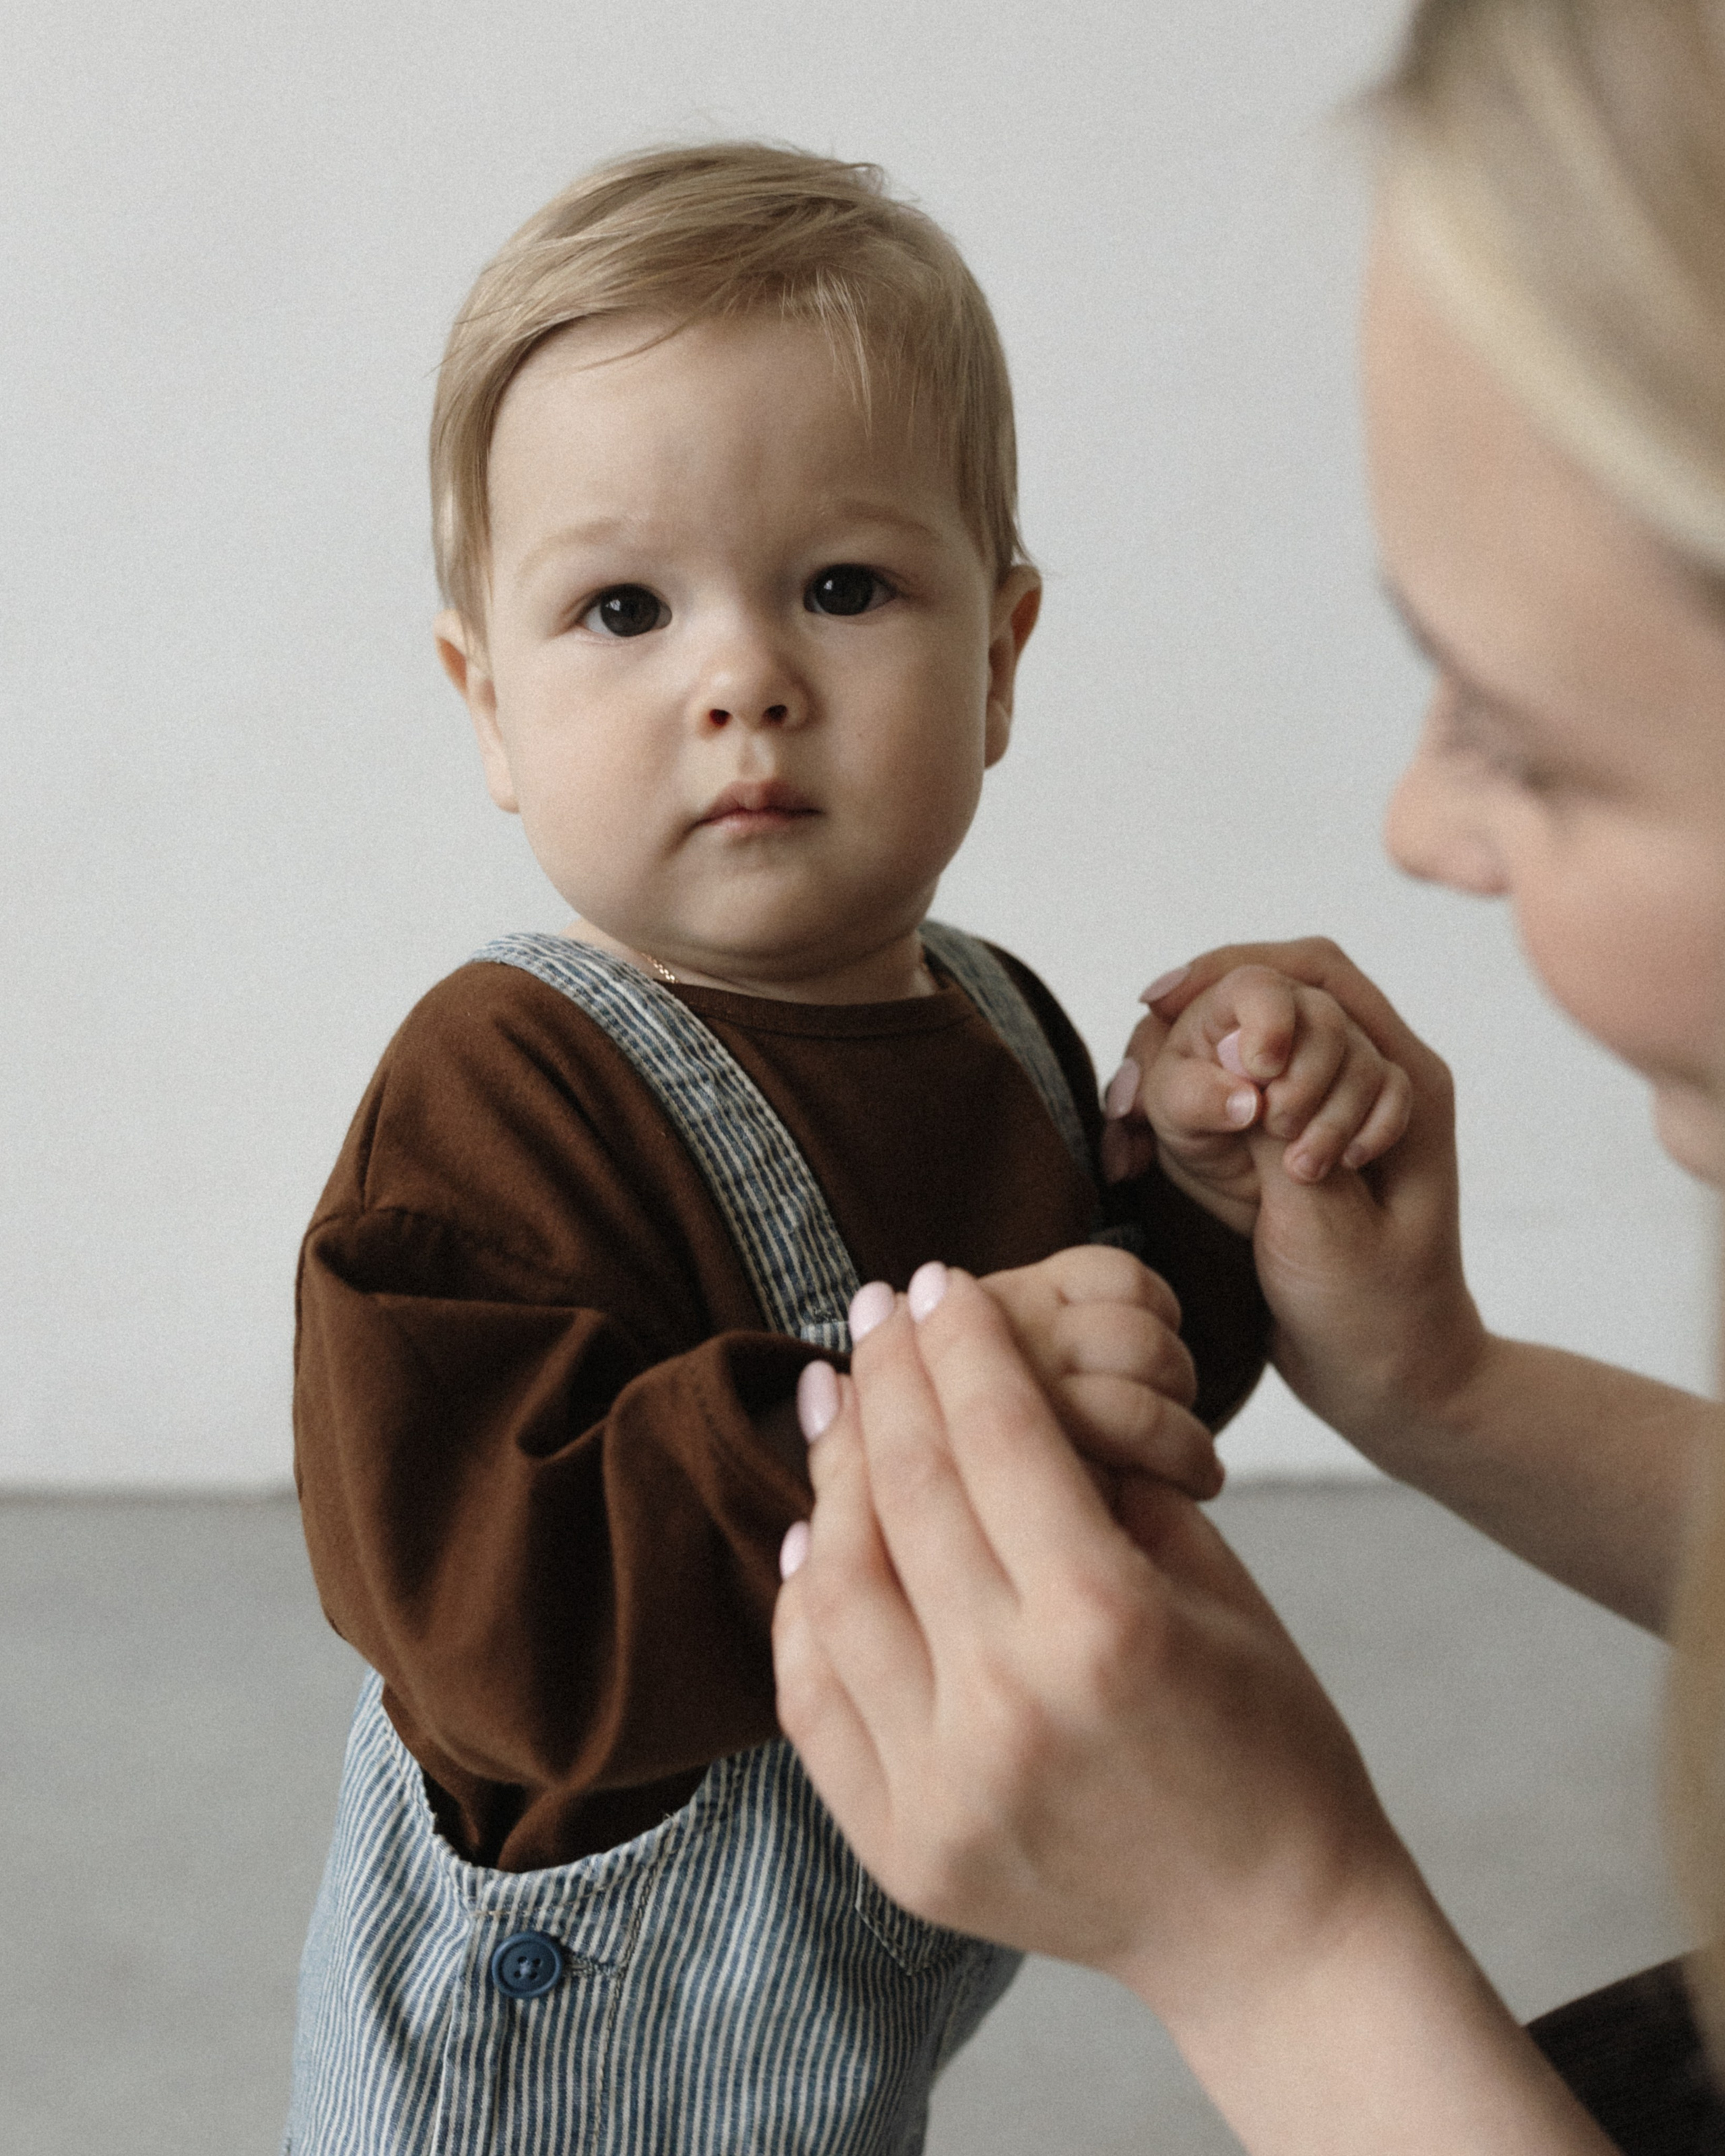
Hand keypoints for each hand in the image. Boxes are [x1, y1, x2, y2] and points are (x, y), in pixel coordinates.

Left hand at [774, 1268, 1410, 2026]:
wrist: (1269, 1934)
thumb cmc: (1268, 1741)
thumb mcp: (1213, 1584)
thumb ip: (1102, 1485)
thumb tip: (998, 1389)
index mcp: (1104, 1625)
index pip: (996, 1435)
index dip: (958, 1341)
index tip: (934, 1280)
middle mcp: (1006, 1705)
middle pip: (905, 1492)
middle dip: (887, 1377)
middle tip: (873, 1311)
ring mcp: (940, 1788)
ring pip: (834, 1584)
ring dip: (829, 1476)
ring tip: (836, 1402)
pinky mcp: (900, 1849)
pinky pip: (812, 1695)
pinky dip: (803, 1603)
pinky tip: (812, 1534)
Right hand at [1123, 941, 1487, 1450]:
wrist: (1390, 1384)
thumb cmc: (1376, 1314)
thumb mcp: (1323, 1225)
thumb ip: (1279, 1135)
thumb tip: (1231, 1052)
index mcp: (1407, 1080)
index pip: (1317, 974)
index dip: (1237, 973)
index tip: (1169, 1008)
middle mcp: (1369, 1077)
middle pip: (1273, 993)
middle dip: (1198, 1026)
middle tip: (1141, 1090)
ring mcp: (1326, 1110)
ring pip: (1240, 1043)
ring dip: (1182, 1071)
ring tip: (1129, 1125)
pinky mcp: (1288, 1145)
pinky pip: (1230, 1093)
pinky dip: (1182, 1107)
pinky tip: (1134, 1146)